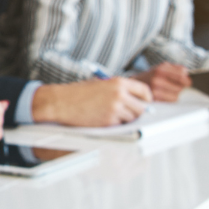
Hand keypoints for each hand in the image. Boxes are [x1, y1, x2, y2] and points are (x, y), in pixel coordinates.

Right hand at [32, 78, 152, 126]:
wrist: (61, 102)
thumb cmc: (79, 93)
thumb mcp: (101, 85)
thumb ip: (119, 91)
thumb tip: (137, 102)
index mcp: (119, 82)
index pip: (144, 91)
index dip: (147, 99)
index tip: (144, 103)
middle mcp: (120, 95)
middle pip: (141, 108)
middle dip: (137, 113)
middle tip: (129, 114)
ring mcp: (115, 109)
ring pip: (132, 119)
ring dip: (125, 120)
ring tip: (111, 115)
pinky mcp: (109, 121)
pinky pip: (120, 126)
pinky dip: (115, 125)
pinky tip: (103, 119)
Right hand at [133, 62, 190, 101]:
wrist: (132, 85)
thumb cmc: (149, 77)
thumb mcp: (160, 67)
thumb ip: (175, 68)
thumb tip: (186, 71)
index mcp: (160, 69)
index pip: (182, 75)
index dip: (186, 80)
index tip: (186, 82)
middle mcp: (157, 79)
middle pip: (180, 87)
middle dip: (179, 87)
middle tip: (174, 87)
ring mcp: (155, 90)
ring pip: (176, 96)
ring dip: (175, 94)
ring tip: (167, 92)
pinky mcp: (154, 99)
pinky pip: (170, 102)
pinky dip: (170, 100)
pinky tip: (164, 97)